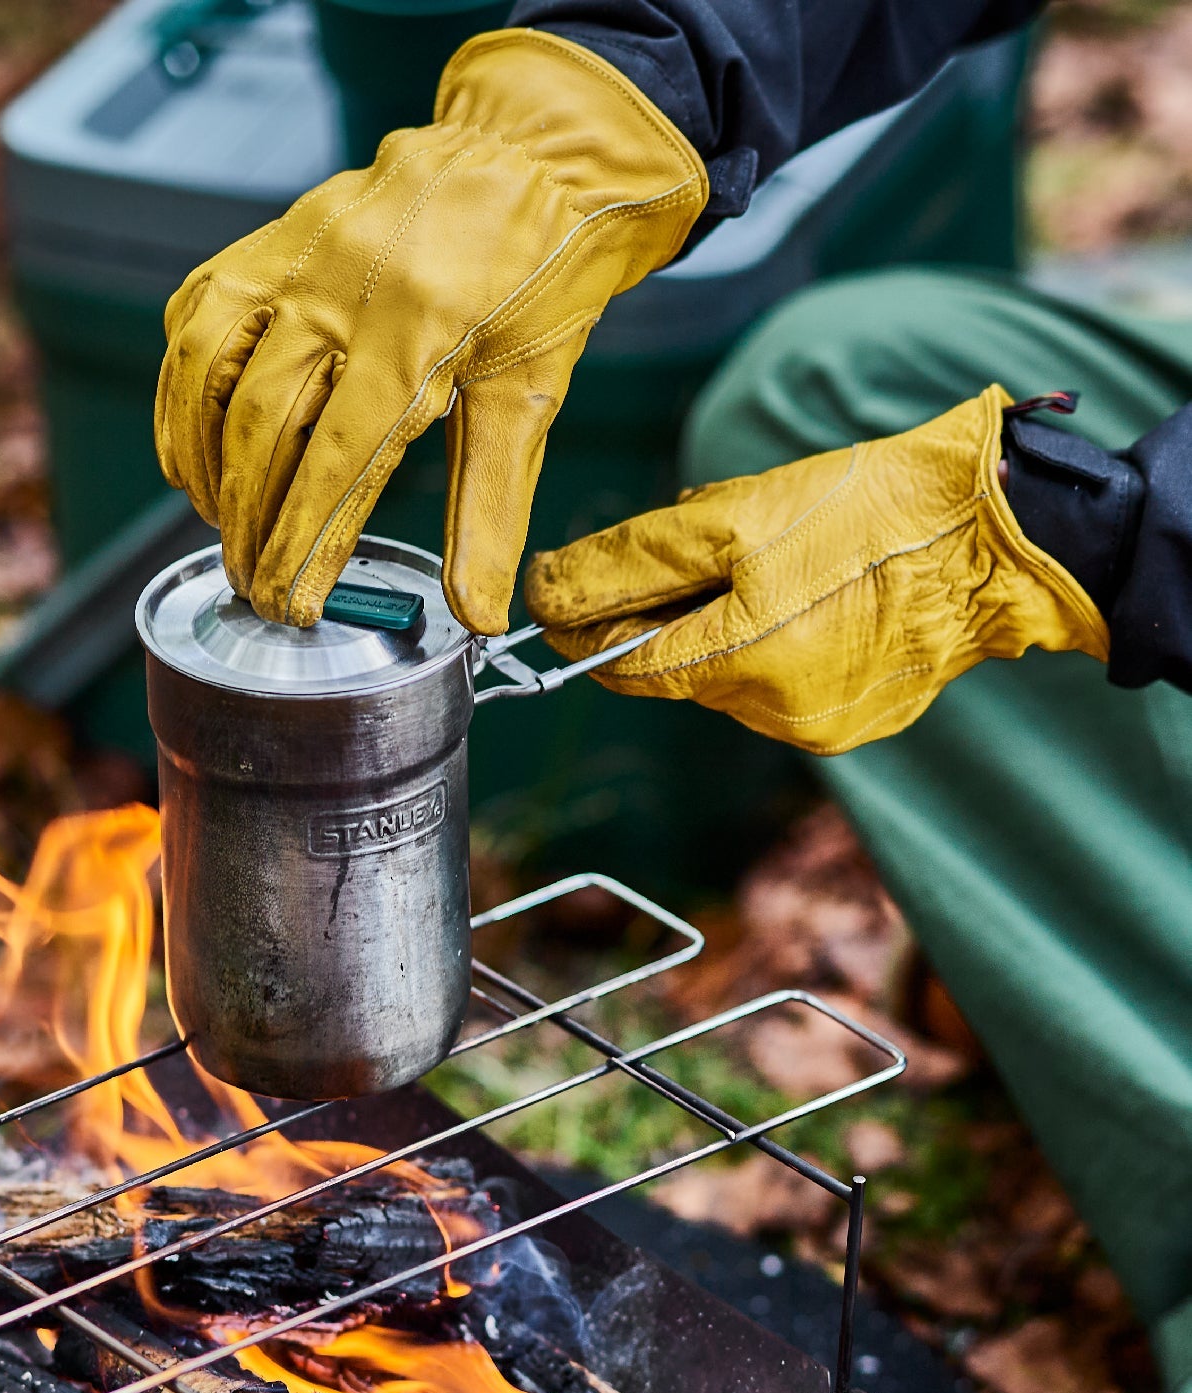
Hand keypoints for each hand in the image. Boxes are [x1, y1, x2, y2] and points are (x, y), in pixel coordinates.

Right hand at [154, 29, 706, 633]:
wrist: (529, 153)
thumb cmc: (540, 277)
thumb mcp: (531, 397)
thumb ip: (492, 512)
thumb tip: (480, 618)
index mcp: (418, 336)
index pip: (336, 466)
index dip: (301, 547)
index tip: (286, 606)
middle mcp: (342, 291)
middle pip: (262, 429)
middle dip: (247, 522)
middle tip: (248, 581)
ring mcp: (295, 256)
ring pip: (208, 371)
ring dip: (201, 460)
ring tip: (216, 520)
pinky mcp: (271, 238)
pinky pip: (199, 316)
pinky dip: (187, 389)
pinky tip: (201, 437)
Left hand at [524, 385, 1108, 753]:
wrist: (999, 536)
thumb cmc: (865, 512)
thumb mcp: (729, 517)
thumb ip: (629, 564)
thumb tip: (546, 595)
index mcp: (738, 664)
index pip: (625, 665)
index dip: (586, 630)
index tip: (560, 598)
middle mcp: (774, 715)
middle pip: (677, 669)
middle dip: (667, 615)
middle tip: (691, 553)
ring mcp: (821, 727)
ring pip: (729, 676)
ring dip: (722, 627)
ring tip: (770, 565)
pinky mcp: (858, 721)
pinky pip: (783, 684)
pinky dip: (774, 644)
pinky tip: (810, 597)